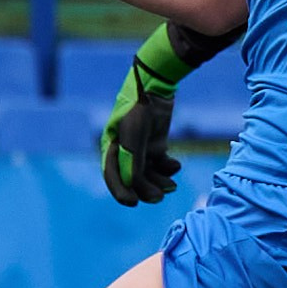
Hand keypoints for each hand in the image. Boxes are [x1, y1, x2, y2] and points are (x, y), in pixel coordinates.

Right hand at [100, 26, 193, 205]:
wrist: (155, 84)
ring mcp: (140, 146)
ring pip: (148, 173)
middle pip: (132, 178)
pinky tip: (175, 165)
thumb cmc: (139, 110)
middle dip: (146, 189)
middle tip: (161, 195)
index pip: (112, 177)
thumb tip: (133, 188)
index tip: (134, 203)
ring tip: (173, 184)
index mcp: (111, 147)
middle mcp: (124, 149)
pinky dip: (168, 168)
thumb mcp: (133, 138)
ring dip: (159, 181)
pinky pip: (160, 163)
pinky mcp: (155, 142)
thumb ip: (132, 164)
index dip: (121, 192)